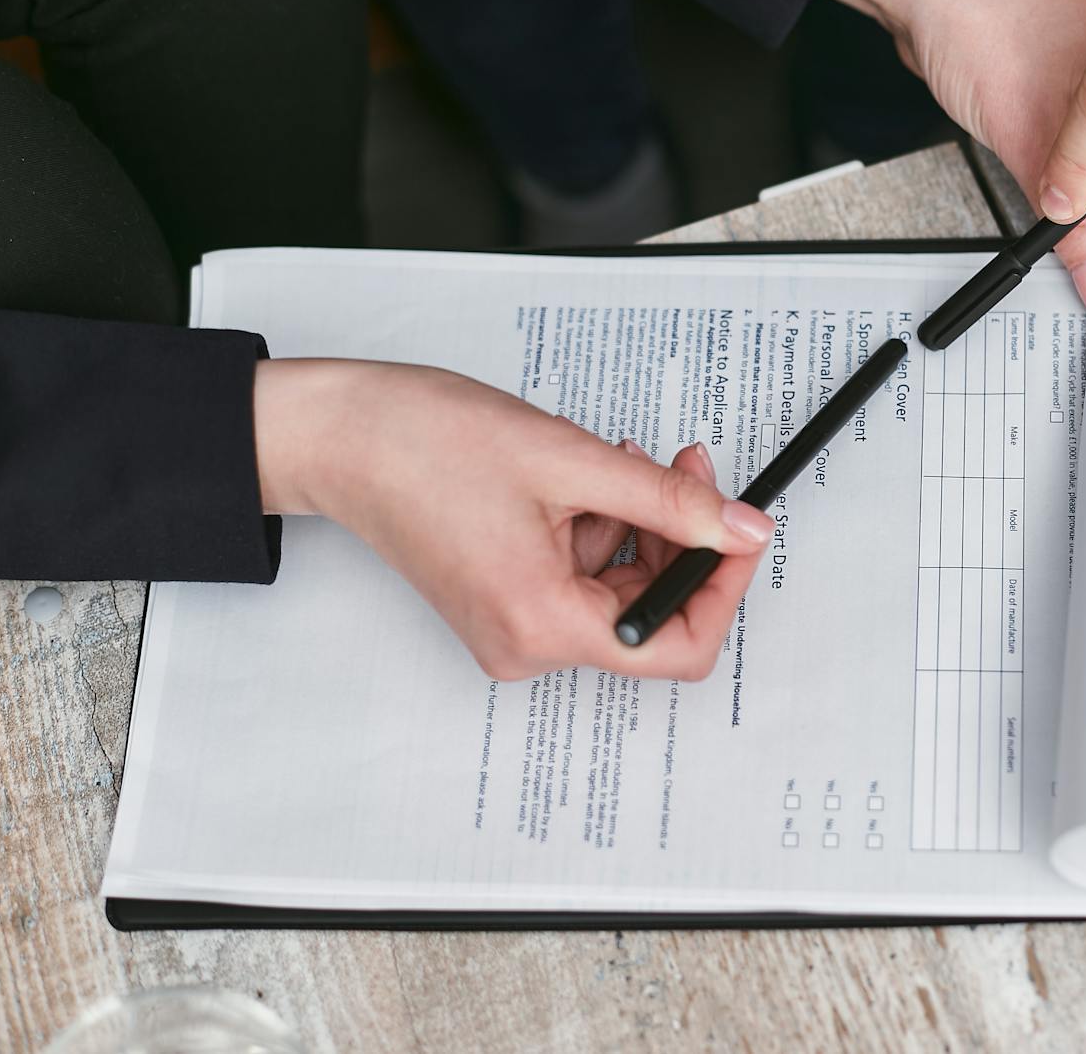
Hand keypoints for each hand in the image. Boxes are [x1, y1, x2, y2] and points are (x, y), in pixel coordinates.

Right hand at [252, 358, 770, 680]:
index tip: (740, 527)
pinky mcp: (504, 605)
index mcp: (542, 625)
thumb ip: (670, 502)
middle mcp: (526, 646)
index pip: (676, 646)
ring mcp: (513, 630)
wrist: (343, 437)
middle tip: (683, 465)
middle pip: (650, 614)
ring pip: (619, 588)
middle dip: (678, 537)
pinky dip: (600, 527)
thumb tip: (743, 531)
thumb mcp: (572, 460)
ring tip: (608, 460)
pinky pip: (583, 578)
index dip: (721, 585)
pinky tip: (579, 479)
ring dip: (636, 523)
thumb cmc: (427, 443)